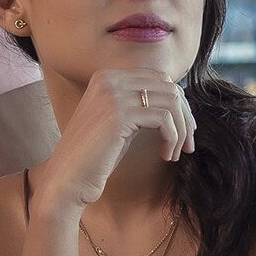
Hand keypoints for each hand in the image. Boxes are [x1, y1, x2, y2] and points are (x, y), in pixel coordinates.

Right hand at [39, 65, 193, 215]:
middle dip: (184, 116)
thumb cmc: (95, 156)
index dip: (178, 104)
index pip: (159, 78)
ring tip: (176, 152)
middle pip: (168, 87)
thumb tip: (179, 99)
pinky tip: (166, 156)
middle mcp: (109, 79)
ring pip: (171, 102)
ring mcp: (113, 94)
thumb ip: (140, 105)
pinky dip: (172, 138)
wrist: (68, 179)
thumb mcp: (120, 122)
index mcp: (107, 77)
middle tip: (187, 143)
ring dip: (181, 130)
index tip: (183, 130)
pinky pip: (164, 119)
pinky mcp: (119, 114)